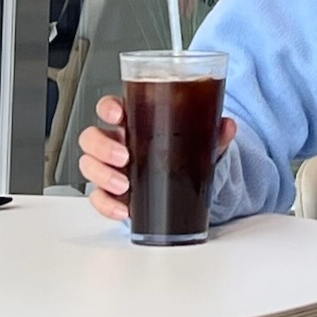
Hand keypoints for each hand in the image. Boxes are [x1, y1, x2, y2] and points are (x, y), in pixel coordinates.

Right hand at [77, 94, 238, 222]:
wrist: (185, 179)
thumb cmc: (182, 150)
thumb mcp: (199, 138)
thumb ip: (212, 131)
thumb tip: (227, 126)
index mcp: (132, 120)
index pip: (109, 107)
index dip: (107, 108)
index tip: (119, 114)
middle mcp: (116, 141)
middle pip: (91, 137)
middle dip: (102, 147)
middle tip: (124, 156)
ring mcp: (110, 167)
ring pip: (89, 165)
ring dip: (102, 175)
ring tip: (124, 184)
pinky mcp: (112, 192)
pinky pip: (99, 198)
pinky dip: (107, 205)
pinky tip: (124, 209)